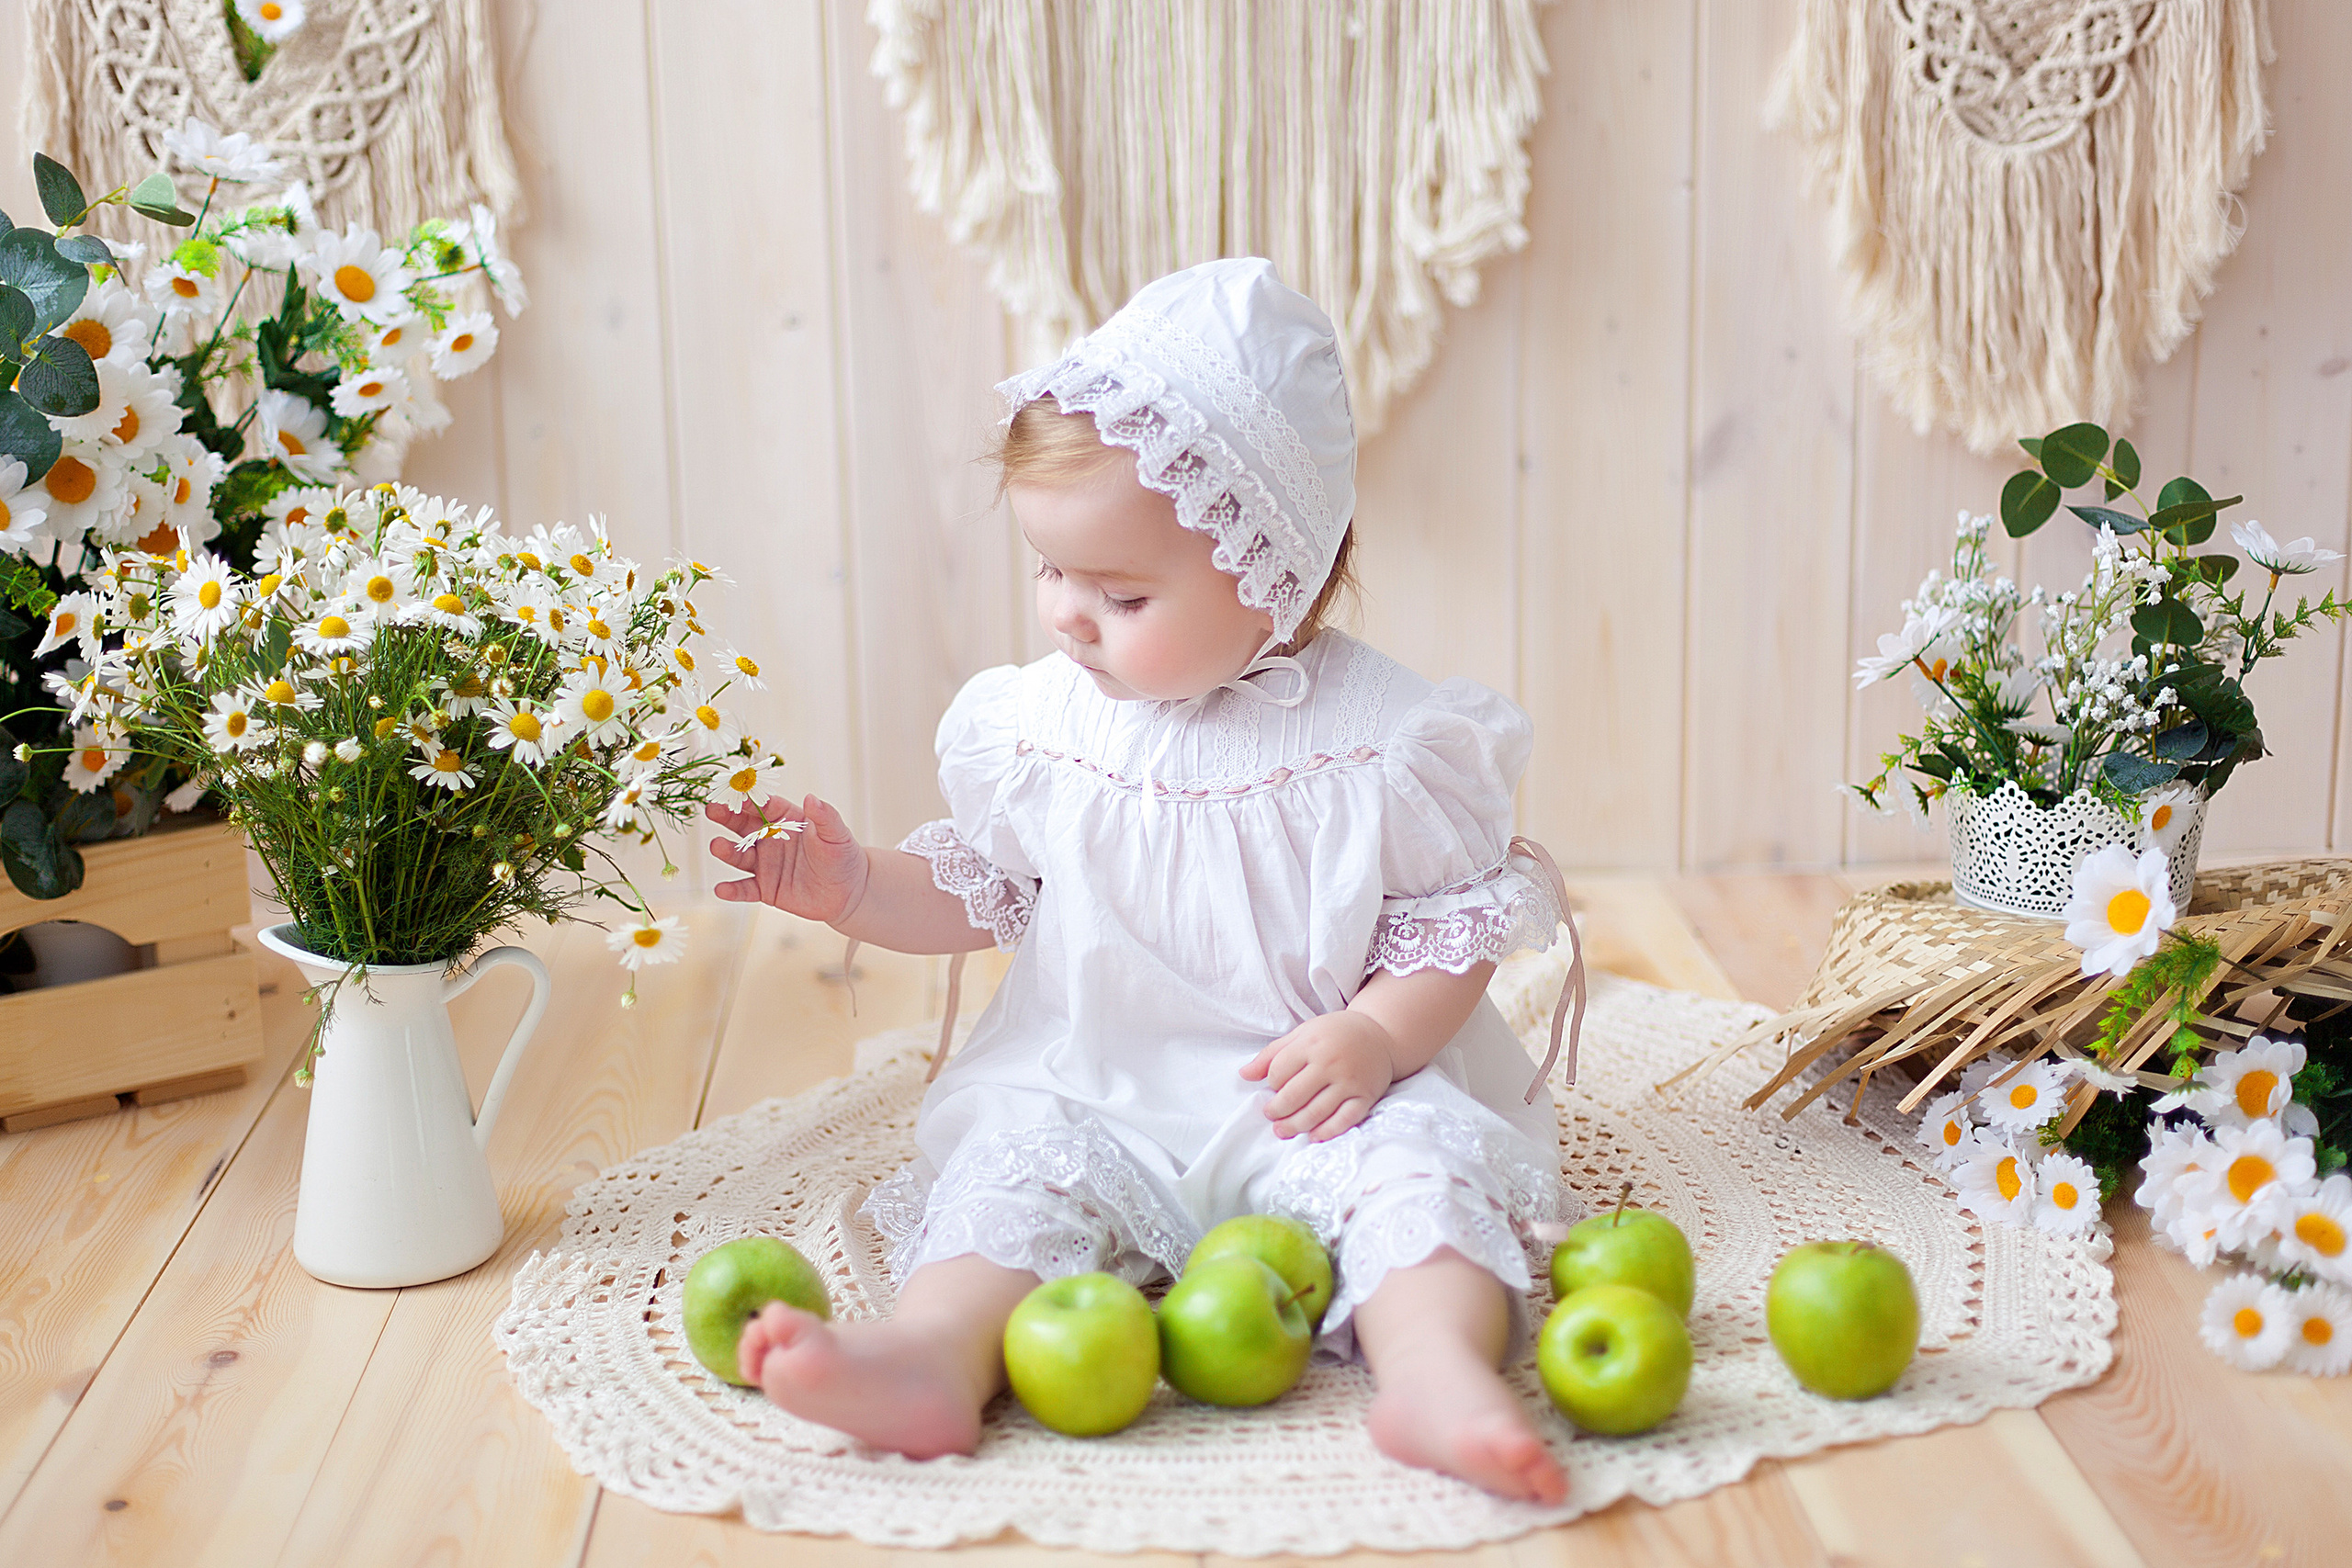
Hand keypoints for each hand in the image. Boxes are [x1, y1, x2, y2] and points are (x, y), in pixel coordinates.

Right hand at [706, 793, 870, 923]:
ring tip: (717, 846)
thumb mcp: (836, 834)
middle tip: (712, 809)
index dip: (750, 797)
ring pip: (740, 855)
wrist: (849, 892)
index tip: (735, 789)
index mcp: (786, 819)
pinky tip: (721, 889)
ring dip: (727, 851)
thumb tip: (811, 798)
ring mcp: (766, 864)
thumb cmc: (843, 856)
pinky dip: (733, 890)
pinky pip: (745, 889)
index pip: (765, 804)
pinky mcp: (765, 888)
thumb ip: (824, 816)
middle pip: (744, 826)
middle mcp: (770, 839)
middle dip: (727, 817)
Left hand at [1240, 1012, 1396, 1141]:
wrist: (1380, 1035)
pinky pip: (1344, 1120)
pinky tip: (1312, 1136)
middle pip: (1293, 1096)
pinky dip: (1327, 1132)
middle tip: (1271, 1115)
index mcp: (1311, 1043)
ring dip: (1295, 1126)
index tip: (1273, 1088)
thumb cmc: (1334, 1034)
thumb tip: (1244, 1074)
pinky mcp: (1365, 1097)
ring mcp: (1349, 1082)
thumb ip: (1272, 1053)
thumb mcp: (1302, 1033)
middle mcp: (1330, 1063)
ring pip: (1315, 1112)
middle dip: (1276, 1111)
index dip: (1271, 1084)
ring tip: (1282, 1130)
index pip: (1279, 1072)